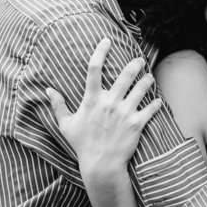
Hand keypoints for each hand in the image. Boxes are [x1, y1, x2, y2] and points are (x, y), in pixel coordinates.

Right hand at [46, 38, 162, 187]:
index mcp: (91, 100)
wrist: (101, 165)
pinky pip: (151, 108)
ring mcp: (124, 112)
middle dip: (135, 64)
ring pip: (141, 89)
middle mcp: (109, 102)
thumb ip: (58, 105)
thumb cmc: (82, 145)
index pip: (94, 69)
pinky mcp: (137, 124)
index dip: (101, 51)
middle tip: (139, 59)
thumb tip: (48, 90)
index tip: (107, 40)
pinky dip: (156, 103)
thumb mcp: (66, 125)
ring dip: (147, 80)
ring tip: (150, 76)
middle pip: (125, 75)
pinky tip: (158, 100)